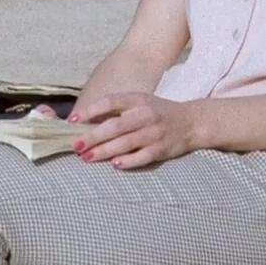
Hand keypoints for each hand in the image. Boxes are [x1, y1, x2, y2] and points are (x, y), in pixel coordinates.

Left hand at [68, 92, 198, 169]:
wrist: (192, 122)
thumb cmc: (158, 112)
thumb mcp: (139, 103)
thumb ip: (117, 110)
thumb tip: (86, 121)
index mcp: (137, 100)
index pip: (111, 101)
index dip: (91, 110)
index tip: (73, 120)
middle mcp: (145, 114)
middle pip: (115, 126)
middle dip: (93, 136)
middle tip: (76, 146)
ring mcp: (154, 132)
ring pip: (126, 143)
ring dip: (104, 151)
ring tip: (87, 158)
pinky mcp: (162, 149)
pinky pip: (143, 156)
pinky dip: (128, 161)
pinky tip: (114, 165)